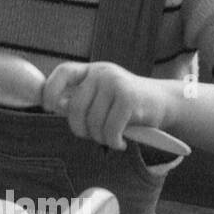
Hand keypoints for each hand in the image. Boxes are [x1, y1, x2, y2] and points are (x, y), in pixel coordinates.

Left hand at [41, 61, 168, 150]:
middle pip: (75, 106)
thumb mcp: (102, 96)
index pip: (63, 72)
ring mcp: (116, 84)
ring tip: (111, 139)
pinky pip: (110, 129)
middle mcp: (102, 73)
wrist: (164, 103)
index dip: (50, 89)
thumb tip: (55, 106)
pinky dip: (113, 142)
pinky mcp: (129, 99)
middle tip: (91, 137)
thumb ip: (81, 98)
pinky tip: (120, 143)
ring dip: (100, 138)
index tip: (48, 107)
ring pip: (93, 122)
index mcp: (92, 71)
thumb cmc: (127, 105)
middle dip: (79, 128)